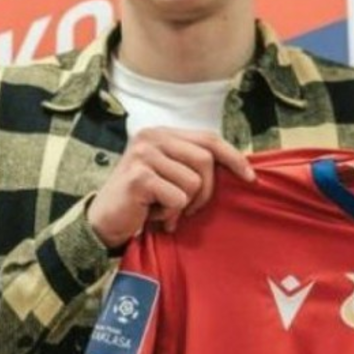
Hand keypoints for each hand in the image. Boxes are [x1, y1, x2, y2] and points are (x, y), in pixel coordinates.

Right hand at [88, 128, 254, 247]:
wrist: (104, 220)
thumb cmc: (143, 200)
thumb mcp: (170, 174)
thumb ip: (194, 164)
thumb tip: (239, 167)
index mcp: (162, 133)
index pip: (209, 138)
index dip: (233, 157)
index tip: (250, 177)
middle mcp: (152, 137)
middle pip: (205, 160)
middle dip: (205, 191)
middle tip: (188, 208)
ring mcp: (143, 155)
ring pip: (193, 182)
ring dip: (183, 205)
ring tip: (163, 209)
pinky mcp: (139, 177)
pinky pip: (177, 198)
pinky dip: (170, 213)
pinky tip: (153, 214)